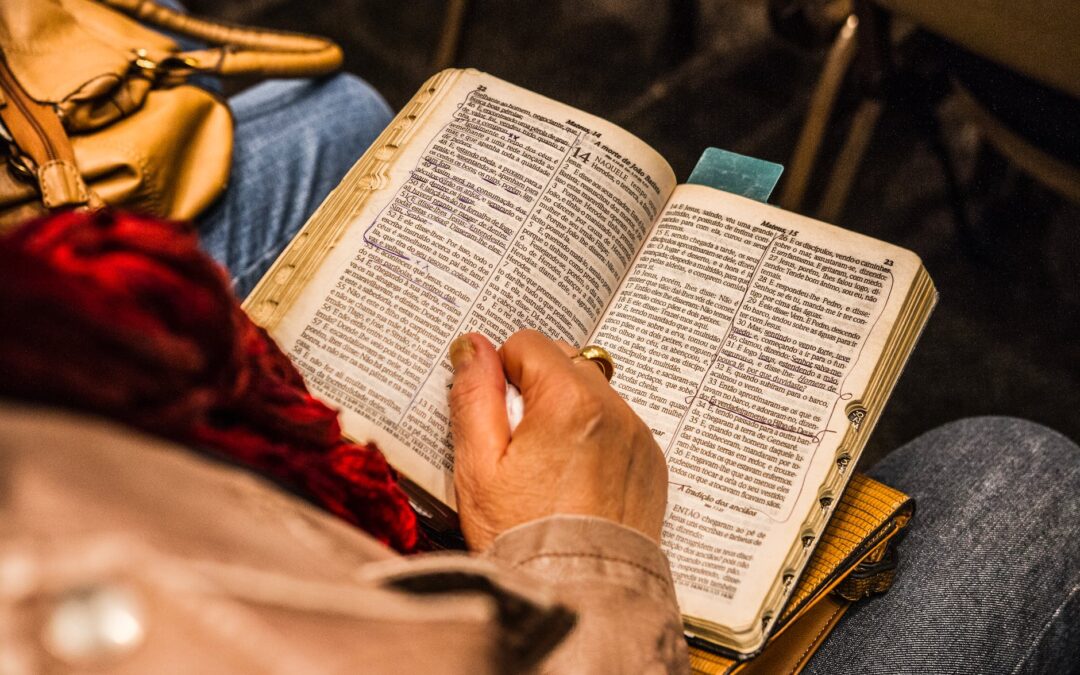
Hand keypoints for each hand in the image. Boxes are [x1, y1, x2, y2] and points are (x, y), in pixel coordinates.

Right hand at [449, 329, 666, 550]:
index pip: (528, 343)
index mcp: (569, 400)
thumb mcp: (478, 465)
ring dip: (567, 411)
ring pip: (592, 393)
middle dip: (536, 388)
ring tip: (546, 467)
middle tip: (518, 443)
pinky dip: (595, 438)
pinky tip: (574, 480)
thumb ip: (475, 395)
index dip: (502, 374)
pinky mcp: (650, 463)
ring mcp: (637, 436)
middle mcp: (613, 409)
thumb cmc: (521, 537)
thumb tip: (472, 345)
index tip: (496, 416)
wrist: (579, 596)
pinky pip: (618, 426)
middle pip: (564, 362)